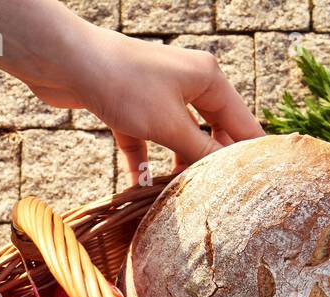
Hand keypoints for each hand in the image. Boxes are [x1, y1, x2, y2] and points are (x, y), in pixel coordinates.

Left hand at [28, 29, 263, 178]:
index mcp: (209, 79)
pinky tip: (142, 188)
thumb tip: (226, 177)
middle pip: (212, 132)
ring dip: (180, 168)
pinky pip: (146, 141)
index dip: (253, 154)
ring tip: (185, 200)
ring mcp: (157, 95)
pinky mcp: (129, 108)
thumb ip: (201, 154)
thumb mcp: (170, 126)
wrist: (65, 62)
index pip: (243, 122)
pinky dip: (145, 163)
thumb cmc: (124, 86)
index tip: (264, 188)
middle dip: (214, 164)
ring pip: (179, 139)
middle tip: (223, 200)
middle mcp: (188, 83)